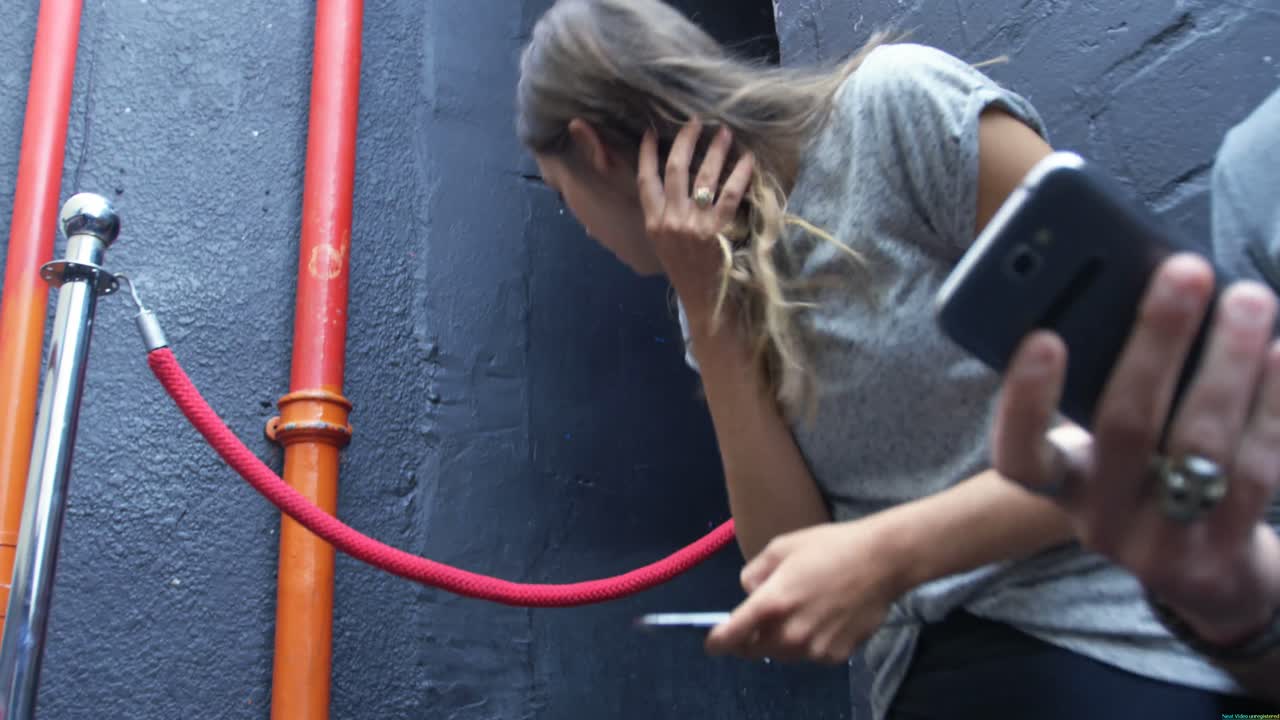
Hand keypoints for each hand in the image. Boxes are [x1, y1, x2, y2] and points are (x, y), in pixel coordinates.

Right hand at [637, 119, 753, 319]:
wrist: (704, 300)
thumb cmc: (685, 270)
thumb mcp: (663, 242)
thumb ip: (662, 214)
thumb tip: (669, 182)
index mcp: (653, 222)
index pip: (645, 180)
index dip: (648, 154)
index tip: (653, 132)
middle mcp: (670, 220)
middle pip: (674, 170)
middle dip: (685, 141)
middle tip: (696, 122)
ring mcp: (694, 225)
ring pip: (703, 177)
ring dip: (714, 151)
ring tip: (724, 133)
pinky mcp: (718, 230)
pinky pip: (730, 194)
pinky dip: (740, 174)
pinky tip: (747, 160)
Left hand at [704, 520, 905, 663]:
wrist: (881, 561)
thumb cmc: (830, 547)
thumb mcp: (781, 547)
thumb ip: (755, 572)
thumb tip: (750, 592)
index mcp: (771, 603)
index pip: (731, 637)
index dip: (717, 642)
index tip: (713, 641)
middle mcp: (790, 633)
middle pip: (754, 650)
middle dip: (750, 638)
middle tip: (762, 618)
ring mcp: (814, 648)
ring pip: (782, 654)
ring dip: (780, 639)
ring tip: (799, 610)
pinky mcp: (835, 656)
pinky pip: (809, 654)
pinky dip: (808, 642)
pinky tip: (822, 617)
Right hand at [993, 254, 1279, 645]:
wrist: (1206, 575)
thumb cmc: (1149, 477)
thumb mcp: (1108, 446)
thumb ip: (1105, 387)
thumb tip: (1145, 294)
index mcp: (1061, 484)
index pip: (1019, 456)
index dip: (1025, 401)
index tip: (1043, 338)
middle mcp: (1102, 519)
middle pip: (1125, 428)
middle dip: (1156, 342)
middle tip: (1185, 272)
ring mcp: (1167, 541)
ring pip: (1198, 444)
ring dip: (1227, 363)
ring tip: (1247, 299)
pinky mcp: (1228, 548)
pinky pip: (1256, 466)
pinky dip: (1270, 402)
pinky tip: (1279, 352)